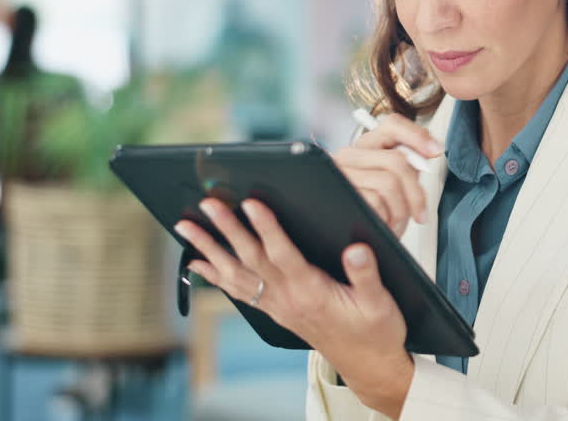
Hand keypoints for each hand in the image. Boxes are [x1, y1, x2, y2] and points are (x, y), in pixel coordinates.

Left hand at [176, 198, 414, 415]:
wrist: (368, 365)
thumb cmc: (375, 332)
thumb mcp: (381, 302)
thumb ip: (366, 273)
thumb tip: (355, 248)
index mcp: (313, 292)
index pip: (283, 254)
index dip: (266, 227)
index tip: (251, 203)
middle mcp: (288, 298)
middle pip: (251, 258)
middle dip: (227, 229)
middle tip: (207, 205)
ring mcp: (278, 306)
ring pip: (236, 273)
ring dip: (210, 249)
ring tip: (186, 228)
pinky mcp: (275, 311)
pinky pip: (239, 291)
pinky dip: (216, 276)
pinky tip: (200, 263)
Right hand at [333, 113, 442, 236]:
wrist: (350, 242)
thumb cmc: (374, 213)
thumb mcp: (392, 185)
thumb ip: (408, 165)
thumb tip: (430, 150)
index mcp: (366, 147)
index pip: (392, 125)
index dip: (418, 135)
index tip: (435, 151)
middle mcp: (349, 155)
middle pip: (396, 160)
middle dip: (416, 192)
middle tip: (419, 213)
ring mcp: (341, 173)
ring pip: (388, 182)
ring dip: (400, 210)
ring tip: (395, 223)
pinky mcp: (338, 193)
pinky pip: (375, 202)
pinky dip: (386, 219)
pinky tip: (382, 227)